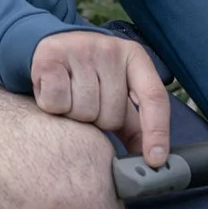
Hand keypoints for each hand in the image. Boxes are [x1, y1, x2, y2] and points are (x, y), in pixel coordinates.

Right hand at [30, 30, 171, 166]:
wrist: (53, 48)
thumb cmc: (91, 79)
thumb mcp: (118, 94)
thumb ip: (136, 125)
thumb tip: (153, 160)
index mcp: (134, 57)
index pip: (154, 97)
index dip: (156, 131)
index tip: (154, 160)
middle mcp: (110, 49)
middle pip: (112, 114)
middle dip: (99, 121)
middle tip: (88, 104)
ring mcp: (79, 50)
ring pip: (84, 111)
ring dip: (74, 115)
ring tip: (70, 98)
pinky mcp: (50, 57)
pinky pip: (57, 103)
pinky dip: (53, 107)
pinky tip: (53, 93)